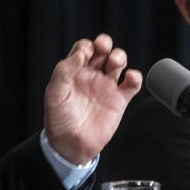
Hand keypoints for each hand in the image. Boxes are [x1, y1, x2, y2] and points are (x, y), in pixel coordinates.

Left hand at [44, 34, 142, 164]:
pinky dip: (135, 77)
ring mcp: (106, 86)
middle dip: (105, 43)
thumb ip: (64, 71)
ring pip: (118, 62)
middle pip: (103, 50)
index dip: (86, 46)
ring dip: (119, 56)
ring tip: (114, 63)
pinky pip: (132, 83)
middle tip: (103, 48)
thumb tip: (81, 53)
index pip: (83, 48)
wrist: (71, 145)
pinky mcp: (119, 100)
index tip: (83, 55)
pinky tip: (129, 78)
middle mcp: (91, 75)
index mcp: (74, 72)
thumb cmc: (59, 120)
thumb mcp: (54, 94)